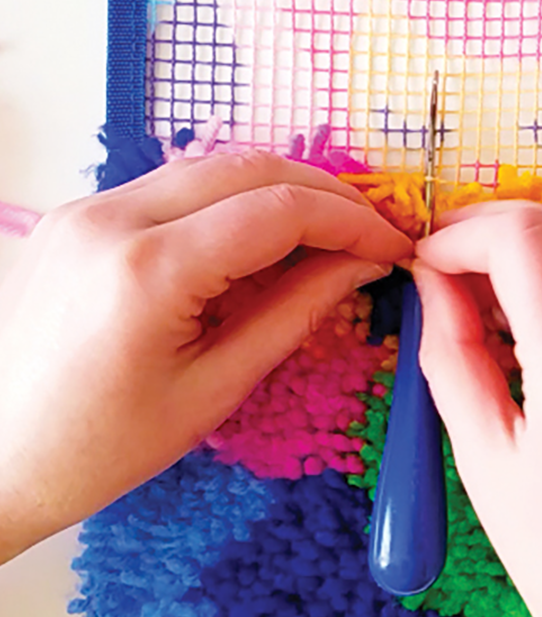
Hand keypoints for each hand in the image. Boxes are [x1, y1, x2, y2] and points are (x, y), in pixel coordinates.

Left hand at [0, 151, 411, 562]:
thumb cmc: (99, 449)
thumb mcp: (213, 389)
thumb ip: (294, 312)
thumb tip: (361, 262)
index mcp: (147, 269)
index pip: (278, 209)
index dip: (350, 220)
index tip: (391, 245)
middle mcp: (112, 216)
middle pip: (250, 167)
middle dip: (323, 193)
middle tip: (367, 232)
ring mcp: (86, 207)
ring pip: (212, 167)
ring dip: (278, 190)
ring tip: (322, 235)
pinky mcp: (76, 213)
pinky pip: (174, 186)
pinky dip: (229, 200)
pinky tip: (255, 240)